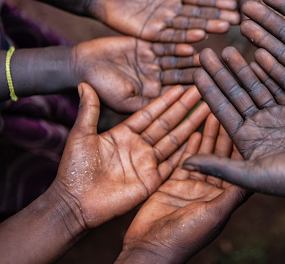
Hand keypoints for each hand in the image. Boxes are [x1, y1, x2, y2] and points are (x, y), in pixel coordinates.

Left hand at [51, 84, 209, 229]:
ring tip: (208, 111)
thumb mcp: (81, 135)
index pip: (150, 113)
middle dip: (184, 108)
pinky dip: (187, 152)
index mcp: (124, 134)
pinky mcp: (152, 180)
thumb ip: (89, 110)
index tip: (180, 87)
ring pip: (174, 140)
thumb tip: (84, 83)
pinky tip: (201, 138)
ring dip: (191, 125)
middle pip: (167, 124)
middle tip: (201, 92)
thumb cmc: (73, 170)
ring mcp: (147, 163)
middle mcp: (139, 146)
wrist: (74, 203)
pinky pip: (173, 164)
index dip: (165, 101)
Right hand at [73, 36, 199, 112]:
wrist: (79, 65)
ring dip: (191, 59)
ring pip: (176, 60)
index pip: (174, 101)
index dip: (189, 99)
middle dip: (196, 77)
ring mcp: (153, 62)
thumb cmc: (98, 88)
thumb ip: (144, 105)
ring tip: (207, 57)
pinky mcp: (148, 45)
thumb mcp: (121, 101)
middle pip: (180, 78)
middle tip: (215, 76)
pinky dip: (177, 43)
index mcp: (152, 97)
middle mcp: (156, 80)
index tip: (206, 97)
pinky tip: (191, 42)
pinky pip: (165, 44)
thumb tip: (166, 112)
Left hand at [87, 0, 239, 41]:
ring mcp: (161, 23)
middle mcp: (171, 11)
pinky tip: (198, 39)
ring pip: (188, 26)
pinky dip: (183, 39)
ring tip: (223, 27)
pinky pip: (169, 37)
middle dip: (218, 16)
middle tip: (238, 20)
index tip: (234, 4)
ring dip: (206, 27)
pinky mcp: (149, 33)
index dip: (216, 2)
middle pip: (199, 14)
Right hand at [117, 115, 247, 263]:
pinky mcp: (174, 184)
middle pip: (220, 156)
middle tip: (226, 113)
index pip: (237, 167)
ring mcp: (193, 186)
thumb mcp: (215, 214)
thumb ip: (233, 196)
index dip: (241, 145)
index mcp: (225, 198)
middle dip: (223, 134)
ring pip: (203, 155)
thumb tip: (256, 179)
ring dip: (207, 135)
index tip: (246, 124)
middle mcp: (211, 190)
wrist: (151, 247)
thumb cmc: (187, 237)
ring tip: (210, 114)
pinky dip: (190, 145)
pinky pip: (184, 160)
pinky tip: (194, 130)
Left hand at [182, 47, 284, 200]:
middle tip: (205, 53)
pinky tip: (259, 53)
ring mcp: (278, 117)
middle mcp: (259, 126)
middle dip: (221, 73)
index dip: (208, 91)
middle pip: (236, 94)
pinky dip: (271, 71)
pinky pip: (281, 86)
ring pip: (257, 86)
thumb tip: (184, 164)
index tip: (195, 72)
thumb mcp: (249, 174)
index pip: (222, 110)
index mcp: (245, 139)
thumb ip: (218, 166)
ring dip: (243, 68)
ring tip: (228, 48)